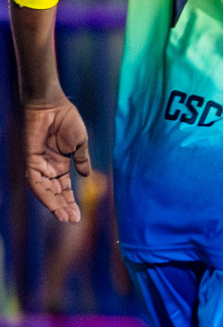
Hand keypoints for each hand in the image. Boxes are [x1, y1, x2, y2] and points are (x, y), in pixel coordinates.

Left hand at [24, 97, 91, 222]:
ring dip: (54, 205)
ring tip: (64, 217)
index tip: (78, 217)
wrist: (52, 105)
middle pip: (54, 193)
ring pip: (44, 191)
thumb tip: (86, 175)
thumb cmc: (66, 119)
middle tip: (72, 221)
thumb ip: (82, 159)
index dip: (71, 202)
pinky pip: (35, 181)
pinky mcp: (30, 160)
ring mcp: (38, 165)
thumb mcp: (80, 143)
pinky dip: (44, 193)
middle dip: (63, 208)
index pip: (64, 189)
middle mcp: (48, 168)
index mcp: (60, 165)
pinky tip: (53, 203)